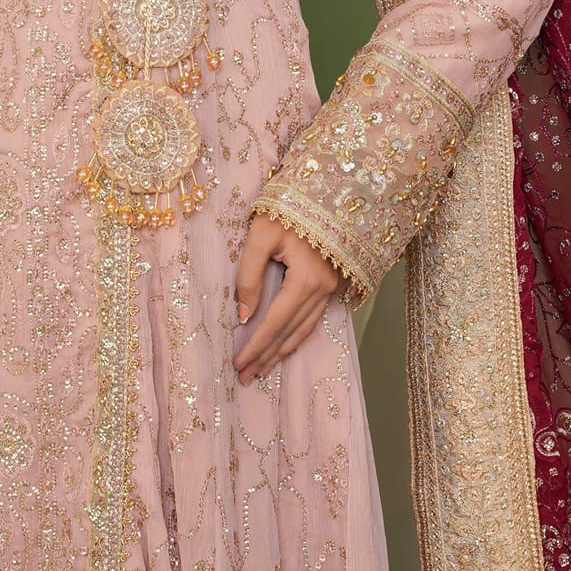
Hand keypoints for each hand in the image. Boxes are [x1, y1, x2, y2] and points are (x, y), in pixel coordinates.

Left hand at [232, 208, 343, 384]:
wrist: (327, 191)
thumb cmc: (288, 209)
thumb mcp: (261, 235)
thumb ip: (248, 276)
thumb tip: (242, 317)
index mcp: (305, 279)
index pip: (274, 323)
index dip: (255, 346)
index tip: (236, 364)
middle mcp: (323, 289)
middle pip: (290, 333)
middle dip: (266, 357)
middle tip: (244, 379)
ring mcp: (331, 288)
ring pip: (304, 330)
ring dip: (282, 353)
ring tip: (262, 371)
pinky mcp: (333, 285)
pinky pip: (314, 320)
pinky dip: (297, 337)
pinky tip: (286, 347)